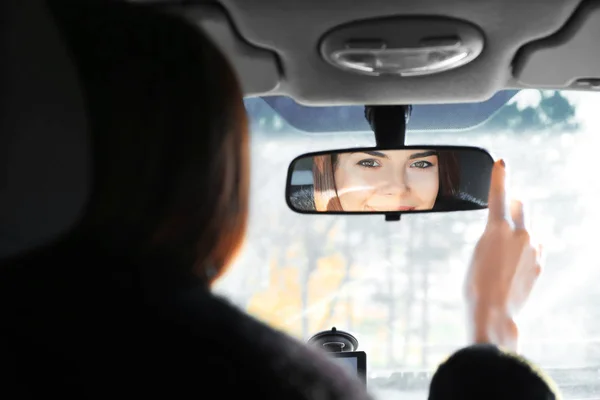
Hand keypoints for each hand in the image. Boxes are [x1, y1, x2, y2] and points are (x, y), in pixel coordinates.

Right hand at [465, 159, 541, 351]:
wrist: (494, 311)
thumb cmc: (476, 283)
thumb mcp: (477, 251)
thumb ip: (493, 233)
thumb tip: (505, 228)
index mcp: (499, 228)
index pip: (499, 194)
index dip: (500, 176)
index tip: (502, 162)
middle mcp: (521, 234)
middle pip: (521, 206)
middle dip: (512, 206)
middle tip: (504, 214)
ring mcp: (534, 248)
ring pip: (529, 228)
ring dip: (519, 231)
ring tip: (503, 254)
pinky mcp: (540, 263)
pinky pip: (535, 246)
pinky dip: (526, 249)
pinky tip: (513, 266)